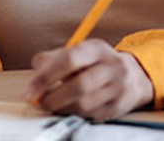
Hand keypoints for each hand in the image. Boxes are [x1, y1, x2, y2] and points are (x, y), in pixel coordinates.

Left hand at [22, 39, 153, 120]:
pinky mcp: (119, 107)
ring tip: (52, 105)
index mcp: (97, 48)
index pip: (69, 60)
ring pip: (84, 104)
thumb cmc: (99, 63)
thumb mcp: (81, 51)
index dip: (46, 76)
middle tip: (39, 102)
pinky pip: (91, 116)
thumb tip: (37, 65)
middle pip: (78, 86)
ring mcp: (118, 87)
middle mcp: (111, 66)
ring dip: (62, 108)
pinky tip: (68, 109)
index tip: (29, 90)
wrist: (134, 76)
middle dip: (53, 98)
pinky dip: (75, 114)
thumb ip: (56, 57)